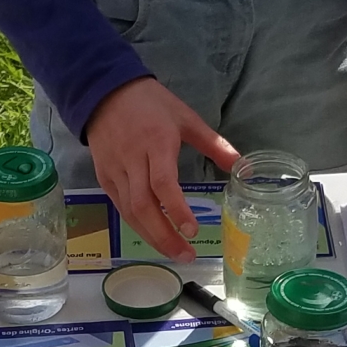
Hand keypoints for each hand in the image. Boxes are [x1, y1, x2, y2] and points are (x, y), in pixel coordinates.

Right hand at [84, 78, 239, 261]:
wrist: (104, 91)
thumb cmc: (151, 103)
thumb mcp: (186, 117)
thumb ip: (214, 144)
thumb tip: (242, 166)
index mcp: (155, 143)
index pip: (163, 183)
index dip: (177, 210)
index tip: (193, 231)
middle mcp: (132, 159)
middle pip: (144, 206)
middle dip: (164, 236)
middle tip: (186, 255)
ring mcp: (114, 170)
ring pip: (130, 211)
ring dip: (151, 236)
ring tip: (173, 253)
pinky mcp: (103, 177)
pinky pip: (119, 206)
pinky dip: (136, 224)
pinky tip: (152, 235)